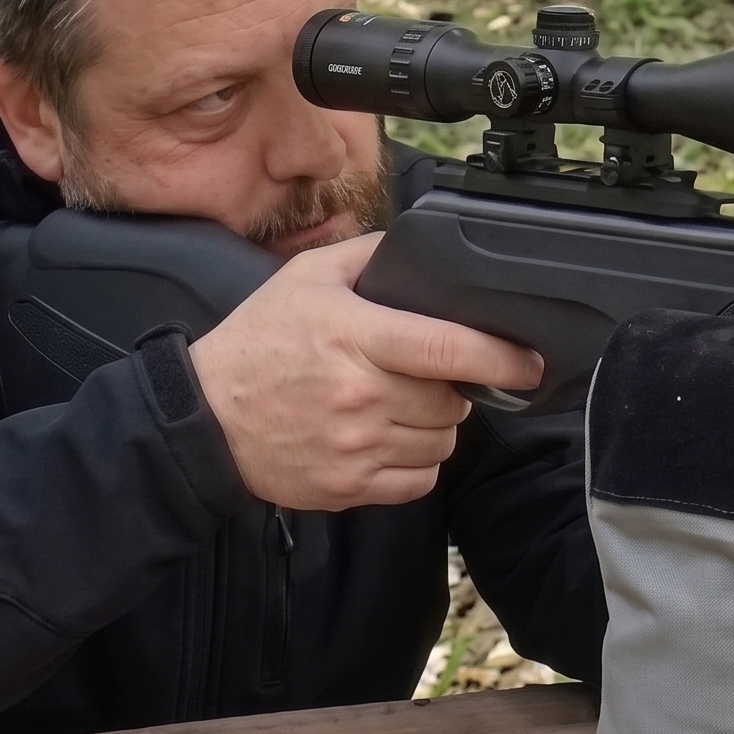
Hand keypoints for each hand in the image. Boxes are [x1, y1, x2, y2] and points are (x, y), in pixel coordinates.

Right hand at [190, 232, 542, 510]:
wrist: (203, 419)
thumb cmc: (257, 343)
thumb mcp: (305, 278)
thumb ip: (368, 255)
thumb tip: (420, 247)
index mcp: (356, 338)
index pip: (448, 348)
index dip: (501, 357)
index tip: (530, 361)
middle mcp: (361, 395)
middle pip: (452, 401)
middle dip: (454, 387)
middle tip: (424, 375)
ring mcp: (356, 446)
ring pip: (441, 442)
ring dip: (436, 425)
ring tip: (402, 406)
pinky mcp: (349, 486)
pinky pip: (418, 481)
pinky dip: (417, 463)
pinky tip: (390, 439)